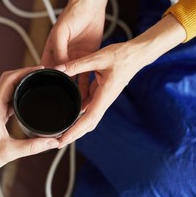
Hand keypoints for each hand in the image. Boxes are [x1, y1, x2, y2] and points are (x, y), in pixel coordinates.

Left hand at [0, 66, 59, 175]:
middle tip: (41, 72)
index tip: (39, 69)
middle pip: (7, 80)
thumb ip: (33, 147)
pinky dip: (17, 93)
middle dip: (24, 73)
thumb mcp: (10, 152)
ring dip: (20, 82)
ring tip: (37, 80)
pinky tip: (28, 96)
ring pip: (7, 88)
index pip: (8, 80)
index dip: (24, 71)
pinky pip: (6, 98)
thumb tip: (53, 142)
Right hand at [40, 0, 113, 106]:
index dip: (46, 82)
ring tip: (76, 105)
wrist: (89, 7)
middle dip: (61, 91)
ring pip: (73, 79)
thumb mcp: (61, 33)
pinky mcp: (87, 58)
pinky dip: (86, 85)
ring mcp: (75, 59)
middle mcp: (62, 58)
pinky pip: (86, 75)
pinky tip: (87, 95)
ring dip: (74, 90)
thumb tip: (59, 69)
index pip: (46, 71)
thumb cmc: (71, 16)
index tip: (48, 95)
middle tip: (62, 105)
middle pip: (60, 78)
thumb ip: (59, 50)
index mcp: (51, 51)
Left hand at [55, 14, 186, 146]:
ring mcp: (104, 98)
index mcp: (105, 95)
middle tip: (58, 142)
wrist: (137, 54)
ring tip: (61, 131)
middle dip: (74, 134)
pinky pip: (89, 107)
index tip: (64, 138)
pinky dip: (79, 113)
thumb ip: (77, 64)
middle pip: (89, 124)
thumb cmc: (122, 56)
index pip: (89, 118)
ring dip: (76, 125)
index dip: (76, 130)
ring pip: (89, 117)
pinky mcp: (102, 94)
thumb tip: (58, 70)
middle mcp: (105, 100)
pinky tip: (69, 113)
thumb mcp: (97, 58)